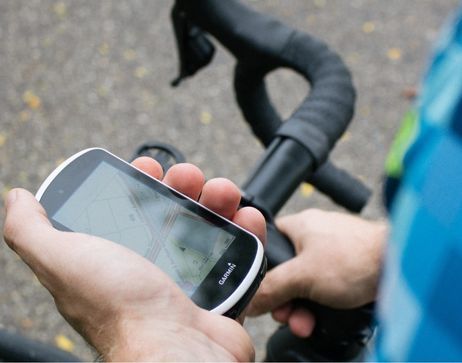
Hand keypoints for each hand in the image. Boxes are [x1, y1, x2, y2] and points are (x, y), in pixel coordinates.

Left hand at [3, 157, 265, 360]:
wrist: (178, 353)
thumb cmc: (121, 309)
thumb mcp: (63, 261)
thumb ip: (31, 231)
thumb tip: (18, 199)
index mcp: (116, 257)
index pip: (127, 208)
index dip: (139, 182)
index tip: (149, 169)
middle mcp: (150, 265)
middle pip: (172, 211)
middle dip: (183, 184)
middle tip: (190, 178)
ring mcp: (188, 276)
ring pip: (207, 224)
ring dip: (217, 199)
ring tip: (223, 193)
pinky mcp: (219, 286)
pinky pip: (237, 249)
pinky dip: (245, 228)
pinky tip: (246, 217)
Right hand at [248, 209, 385, 337]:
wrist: (401, 266)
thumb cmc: (355, 258)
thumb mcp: (303, 276)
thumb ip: (272, 288)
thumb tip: (250, 301)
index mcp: (300, 225)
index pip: (268, 241)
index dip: (262, 267)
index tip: (264, 289)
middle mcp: (315, 235)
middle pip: (287, 270)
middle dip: (285, 298)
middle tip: (286, 314)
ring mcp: (333, 251)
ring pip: (306, 282)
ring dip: (302, 306)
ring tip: (305, 324)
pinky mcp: (348, 267)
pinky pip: (325, 286)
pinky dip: (321, 303)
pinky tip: (320, 318)